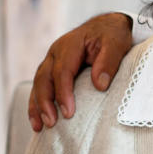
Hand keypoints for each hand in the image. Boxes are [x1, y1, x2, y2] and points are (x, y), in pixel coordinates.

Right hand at [30, 13, 133, 130]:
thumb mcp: (116, 43)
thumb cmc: (112, 35)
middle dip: (45, 102)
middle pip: (43, 78)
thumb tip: (100, 85)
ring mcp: (51, 61)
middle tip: (51, 123)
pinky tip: (37, 122)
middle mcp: (55, 53)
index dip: (64, 92)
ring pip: (38, 84)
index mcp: (69, 45)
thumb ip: (109, 62)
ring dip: (37, 106)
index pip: (62, 71)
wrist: (107, 26)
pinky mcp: (51, 71)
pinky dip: (36, 104)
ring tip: (39, 127)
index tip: (69, 113)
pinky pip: (40, 88)